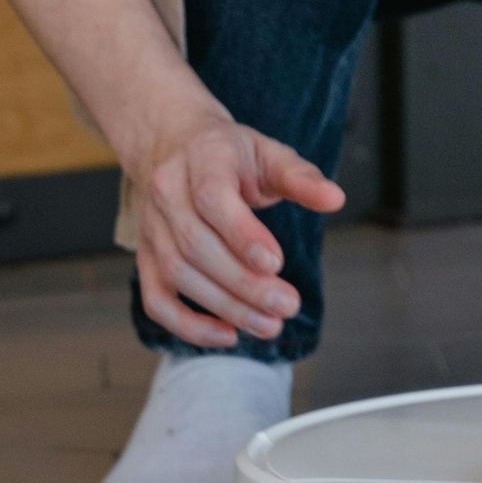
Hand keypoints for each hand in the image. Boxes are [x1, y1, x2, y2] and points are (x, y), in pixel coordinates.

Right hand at [131, 110, 343, 350]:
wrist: (175, 146)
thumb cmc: (230, 155)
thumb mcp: (269, 153)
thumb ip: (301, 178)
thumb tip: (336, 200)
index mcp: (201, 158)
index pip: (211, 198)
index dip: (241, 234)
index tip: (276, 263)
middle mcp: (167, 192)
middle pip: (196, 245)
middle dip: (243, 283)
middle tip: (287, 305)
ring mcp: (151, 227)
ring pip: (178, 274)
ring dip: (225, 307)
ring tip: (270, 324)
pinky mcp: (146, 257)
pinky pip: (157, 299)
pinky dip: (187, 326)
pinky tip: (228, 335)